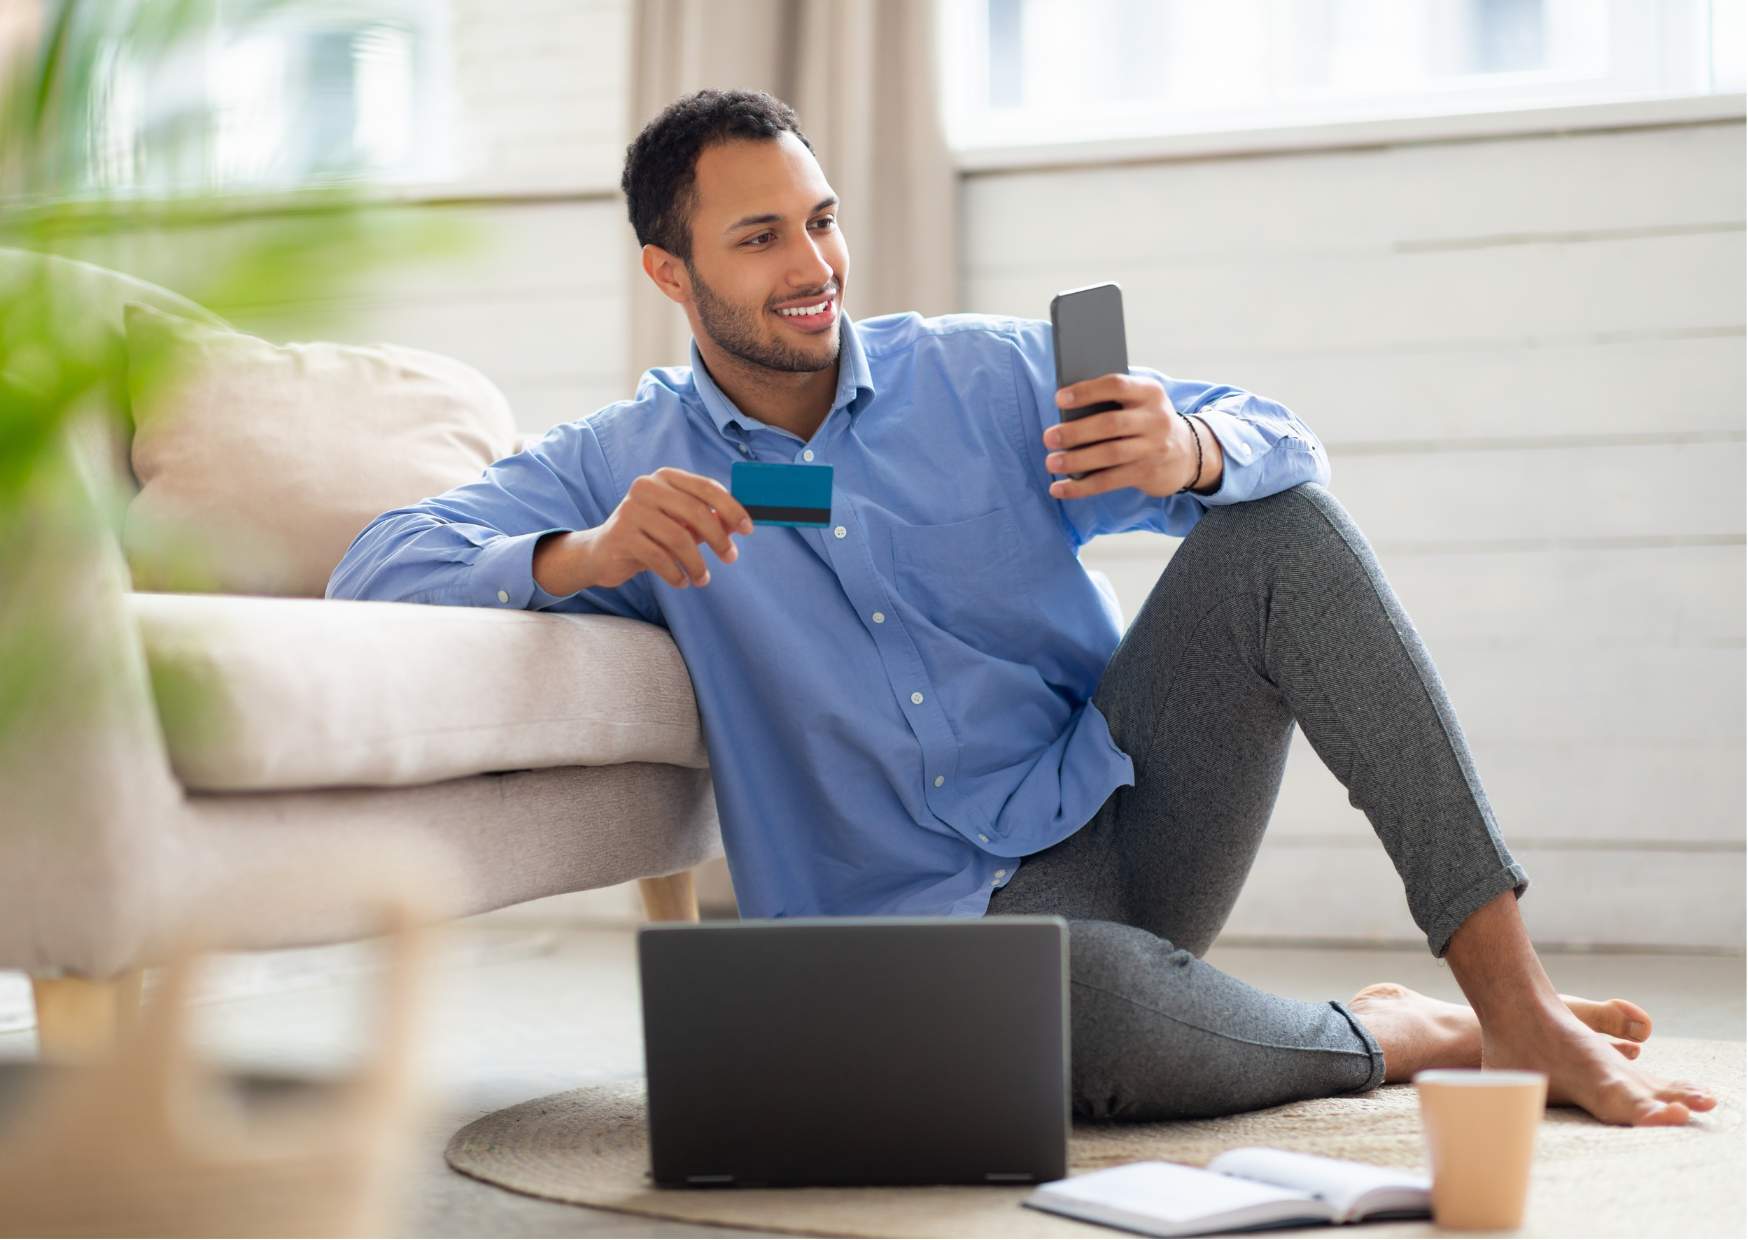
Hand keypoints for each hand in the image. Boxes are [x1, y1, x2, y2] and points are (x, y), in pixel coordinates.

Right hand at [568, 467, 753, 590]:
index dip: (731, 508)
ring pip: (679, 538)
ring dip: (697, 563)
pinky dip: (676, 574)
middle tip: (731, 557)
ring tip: (702, 579)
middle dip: (719, 538)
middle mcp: (646, 487)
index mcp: (665, 478)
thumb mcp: (681, 524)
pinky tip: (682, 581)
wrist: (602, 552)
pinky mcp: (621, 535)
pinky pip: (660, 558)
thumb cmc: (650, 535)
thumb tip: (738, 524)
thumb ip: (708, 520)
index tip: (748, 529)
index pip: (706, 487)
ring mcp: (631, 510)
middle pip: (696, 512)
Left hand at [1042, 373, 1219, 498]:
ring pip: (1109, 455)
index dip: (1086, 391)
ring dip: (1076, 460)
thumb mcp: (1138, 403)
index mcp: (1149, 392)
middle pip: (1110, 424)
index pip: (1116, 385)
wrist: (1187, 452)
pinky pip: (1108, 481)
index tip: (1059, 398)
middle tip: (1049, 437)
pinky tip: (1059, 489)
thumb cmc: (1144, 421)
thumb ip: (1110, 403)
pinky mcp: (1146, 473)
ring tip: (1051, 463)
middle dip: (1076, 432)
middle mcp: (1155, 419)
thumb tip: (1065, 416)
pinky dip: (1080, 487)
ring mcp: (1153, 448)